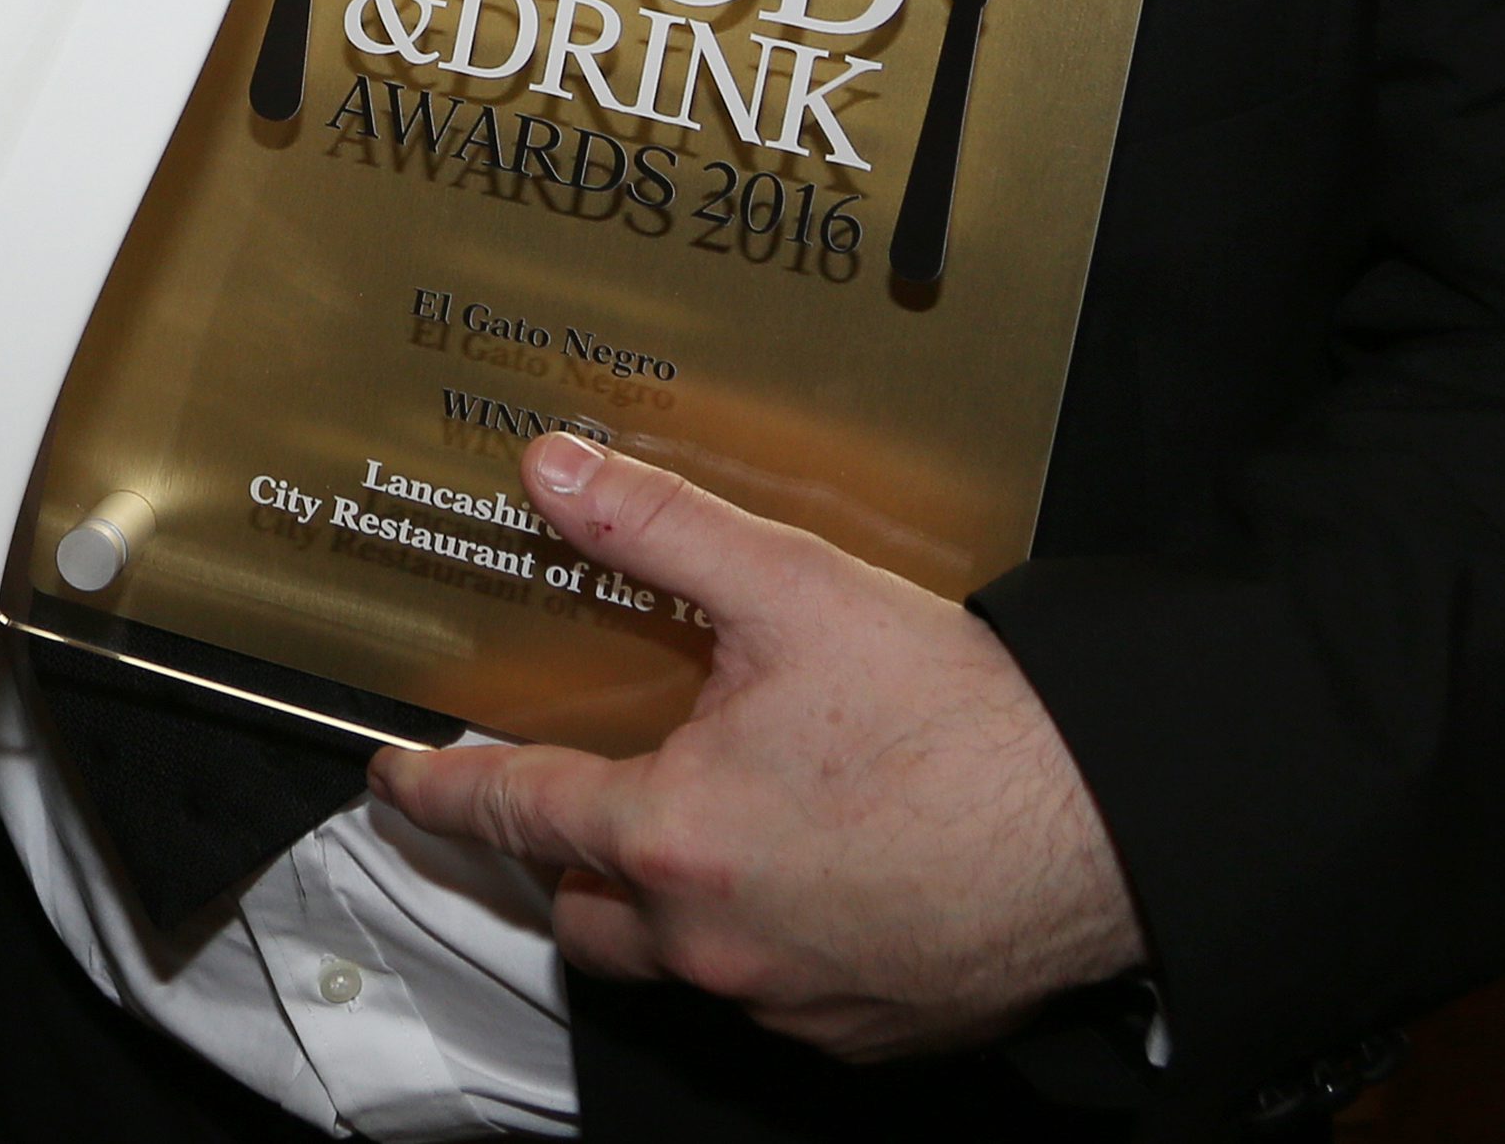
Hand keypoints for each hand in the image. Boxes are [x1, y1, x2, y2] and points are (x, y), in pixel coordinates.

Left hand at [368, 435, 1145, 1062]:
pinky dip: (760, 938)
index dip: (441, 794)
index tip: (397, 782)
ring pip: (674, 961)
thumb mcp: (789, 589)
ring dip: (663, 901)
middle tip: (573, 792)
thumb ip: (656, 529)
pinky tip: (806, 869)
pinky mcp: (863, 1033)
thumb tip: (553, 470)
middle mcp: (712, 941)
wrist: (1107, 826)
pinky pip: (769, 995)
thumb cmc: (956, 718)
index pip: (513, 813)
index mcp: (671, 836)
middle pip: (582, 910)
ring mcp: (787, 1002)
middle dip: (563, 857)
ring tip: (701, 822)